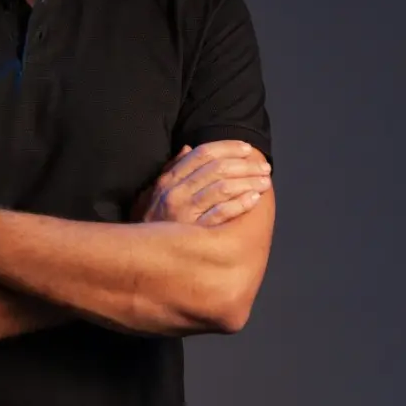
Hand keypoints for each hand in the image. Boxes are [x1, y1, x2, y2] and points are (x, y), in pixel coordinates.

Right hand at [130, 140, 271, 226]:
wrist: (141, 258)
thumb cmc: (151, 224)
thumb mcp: (153, 192)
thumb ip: (171, 170)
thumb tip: (187, 148)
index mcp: (168, 180)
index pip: (202, 153)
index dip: (228, 147)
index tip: (246, 148)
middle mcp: (176, 193)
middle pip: (217, 168)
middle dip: (245, 164)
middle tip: (263, 166)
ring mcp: (185, 213)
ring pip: (222, 187)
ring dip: (248, 182)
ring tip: (264, 181)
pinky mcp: (195, 233)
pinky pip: (222, 214)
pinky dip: (240, 204)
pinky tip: (254, 199)